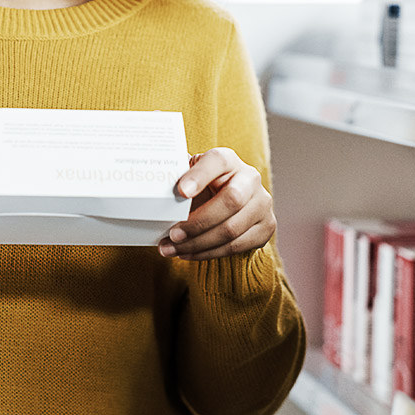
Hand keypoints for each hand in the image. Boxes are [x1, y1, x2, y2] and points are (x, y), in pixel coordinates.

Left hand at [158, 147, 274, 260]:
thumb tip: (148, 188)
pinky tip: (187, 254)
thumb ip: (177, 179)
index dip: (199, 176)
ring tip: (171, 249)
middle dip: (198, 222)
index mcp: (228, 160)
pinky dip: (208, 254)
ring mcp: (262, 203)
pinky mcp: (266, 227)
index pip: (217, 161)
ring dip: (198, 244)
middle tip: (172, 234)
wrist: (233, 204)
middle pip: (230, 201)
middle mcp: (250, 178)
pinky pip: (236, 246)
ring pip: (231, 229)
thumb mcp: (191, 178)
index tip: (180, 191)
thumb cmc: (202, 188)